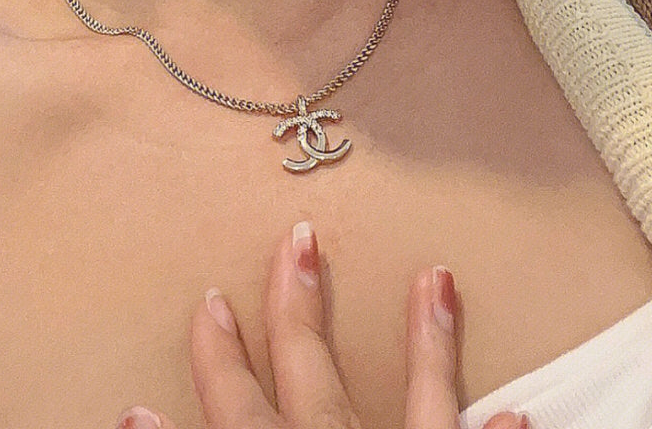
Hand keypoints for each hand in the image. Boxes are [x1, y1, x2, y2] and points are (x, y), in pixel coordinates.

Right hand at [113, 222, 528, 428]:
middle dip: (302, 309)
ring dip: (430, 340)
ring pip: (425, 400)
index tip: (209, 306)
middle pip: (317, 381)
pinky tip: (517, 412)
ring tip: (439, 279)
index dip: (219, 361)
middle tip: (302, 240)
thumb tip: (134, 420)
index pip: (239, 414)